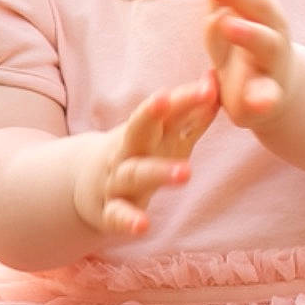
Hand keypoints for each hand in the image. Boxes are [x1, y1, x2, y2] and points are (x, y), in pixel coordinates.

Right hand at [73, 74, 217, 238]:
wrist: (89, 183)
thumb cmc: (140, 152)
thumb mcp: (164, 133)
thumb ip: (192, 111)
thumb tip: (215, 78)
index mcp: (145, 130)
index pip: (165, 109)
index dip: (184, 97)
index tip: (208, 86)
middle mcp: (128, 150)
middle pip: (139, 128)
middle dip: (151, 112)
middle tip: (167, 99)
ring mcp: (117, 180)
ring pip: (134, 173)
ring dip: (158, 171)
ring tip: (186, 172)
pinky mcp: (110, 211)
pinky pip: (117, 215)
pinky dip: (127, 220)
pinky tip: (143, 226)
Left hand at [203, 0, 295, 127]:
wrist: (276, 92)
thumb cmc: (248, 46)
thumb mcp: (231, 12)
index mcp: (262, 9)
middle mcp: (273, 31)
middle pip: (261, 7)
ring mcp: (274, 63)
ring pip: (267, 45)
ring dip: (250, 33)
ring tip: (228, 24)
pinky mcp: (269, 97)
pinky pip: (269, 97)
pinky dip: (265, 98)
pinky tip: (258, 101)